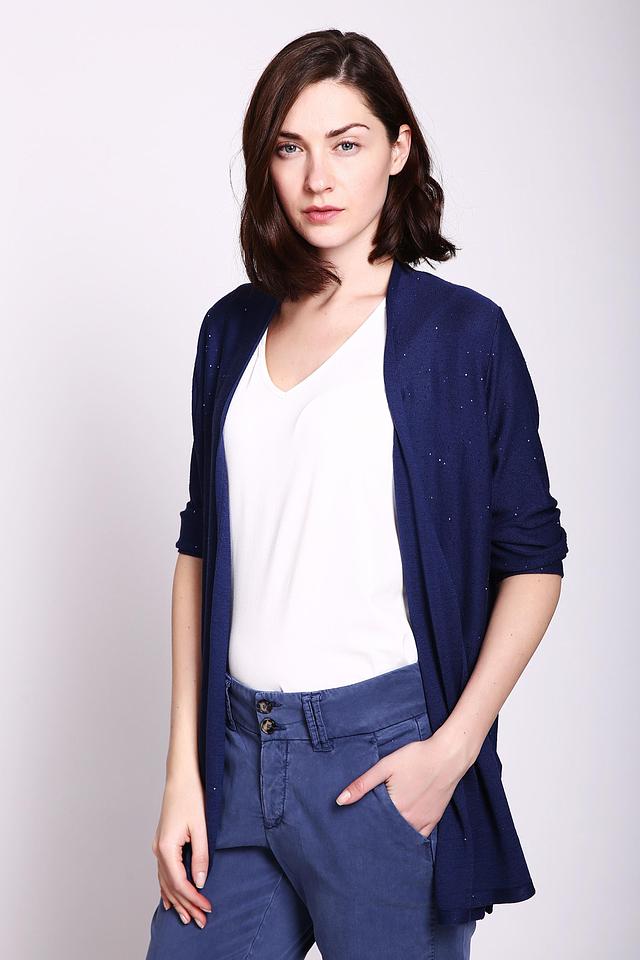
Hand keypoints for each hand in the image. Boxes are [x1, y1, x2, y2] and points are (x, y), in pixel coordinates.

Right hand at [151, 771, 212, 927]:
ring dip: (177, 900)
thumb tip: (200, 881)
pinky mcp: (162, 843)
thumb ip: (200, 855)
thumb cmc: (192, 797)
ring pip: (165, 882)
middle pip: (171, 887)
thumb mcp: (201, 827)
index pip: (180, 883)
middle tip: (200, 921)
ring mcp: (158, 847)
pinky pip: (163, 873)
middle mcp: (158, 850)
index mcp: (166, 848)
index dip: (193, 898)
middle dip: (186, 905)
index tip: (207, 908)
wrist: (181, 777)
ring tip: (188, 917)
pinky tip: (170, 900)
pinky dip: (168, 888)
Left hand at [334, 728, 471, 836]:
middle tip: (363, 832)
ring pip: (402, 837)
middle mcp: (409, 820)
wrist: (448, 756)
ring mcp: (423, 822)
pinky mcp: (434, 820)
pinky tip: (400, 833)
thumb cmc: (416, 757)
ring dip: (391, 836)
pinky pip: (419, 837)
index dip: (362, 827)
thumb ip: (362, 785)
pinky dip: (408, 837)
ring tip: (379, 833)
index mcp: (394, 808)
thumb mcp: (385, 766)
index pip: (372, 826)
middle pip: (386, 833)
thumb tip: (340, 801)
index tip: (353, 830)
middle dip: (375, 832)